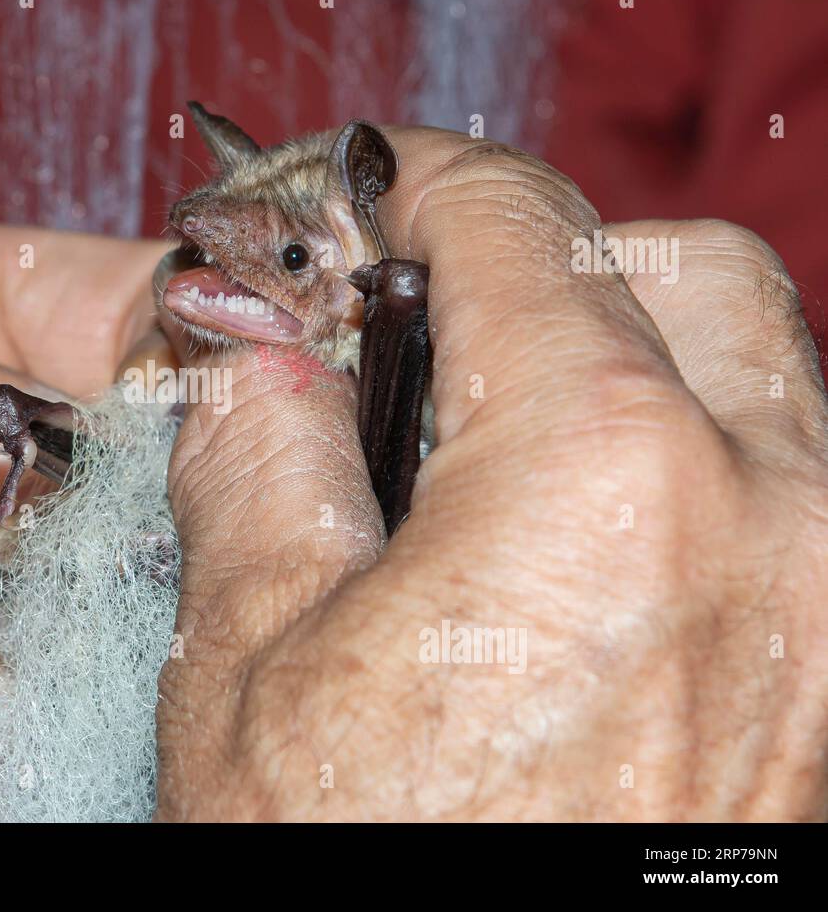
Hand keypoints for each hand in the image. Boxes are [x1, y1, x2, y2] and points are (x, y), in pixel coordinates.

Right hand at [154, 127, 827, 819]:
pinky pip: (794, 497)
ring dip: (634, 358)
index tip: (372, 193)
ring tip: (499, 434)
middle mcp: (776, 523)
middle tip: (431, 327)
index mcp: (601, 481)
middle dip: (549, 264)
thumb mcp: (254, 665)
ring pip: (764, 378)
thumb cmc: (355, 879)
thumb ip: (256, 463)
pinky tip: (573, 542)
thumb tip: (254, 364)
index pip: (518, 228)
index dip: (422, 186)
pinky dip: (692, 465)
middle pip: (680, 271)